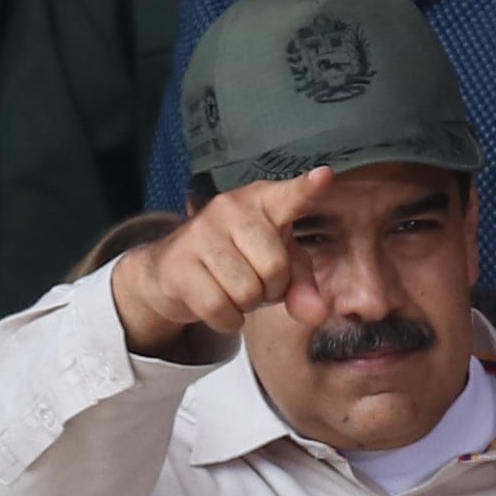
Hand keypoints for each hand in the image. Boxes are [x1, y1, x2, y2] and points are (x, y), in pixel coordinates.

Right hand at [109, 167, 336, 356]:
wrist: (171, 271)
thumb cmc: (238, 262)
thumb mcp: (279, 267)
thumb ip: (303, 287)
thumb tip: (316, 315)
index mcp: (264, 202)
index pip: (290, 196)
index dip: (307, 189)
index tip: (324, 176)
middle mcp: (230, 208)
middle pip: (274, 268)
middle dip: (271, 289)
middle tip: (254, 281)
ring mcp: (200, 232)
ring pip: (247, 292)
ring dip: (246, 305)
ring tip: (232, 288)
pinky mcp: (178, 263)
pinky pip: (219, 308)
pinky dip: (226, 319)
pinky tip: (218, 304)